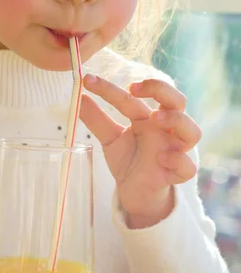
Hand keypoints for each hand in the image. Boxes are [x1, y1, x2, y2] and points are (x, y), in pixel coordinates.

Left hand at [81, 76, 201, 226]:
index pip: (137, 96)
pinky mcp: (177, 173)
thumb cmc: (128, 159)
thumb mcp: (110, 138)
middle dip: (160, 89)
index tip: (89, 81)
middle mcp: (166, 130)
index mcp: (149, 117)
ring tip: (153, 119)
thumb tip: (80, 98)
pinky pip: (188, 166)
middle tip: (133, 89)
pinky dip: (178, 159)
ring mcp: (174, 150)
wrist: (134, 191)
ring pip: (193, 131)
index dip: (112, 88)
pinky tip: (160, 158)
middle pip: (178, 100)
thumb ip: (96, 119)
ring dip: (176, 120)